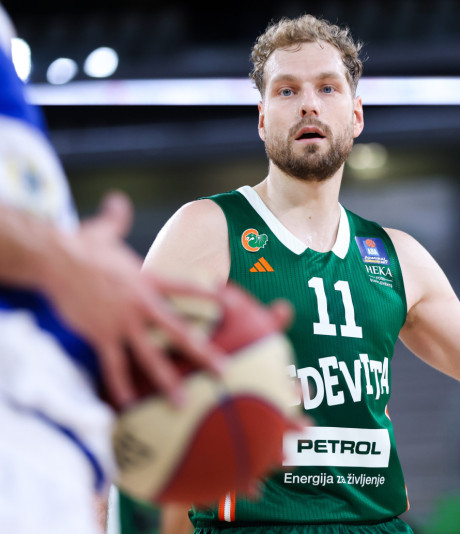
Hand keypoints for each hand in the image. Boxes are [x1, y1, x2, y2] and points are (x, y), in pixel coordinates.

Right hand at [42, 191, 226, 406]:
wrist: (54, 259)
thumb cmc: (80, 247)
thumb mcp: (103, 231)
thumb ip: (116, 219)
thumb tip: (118, 200)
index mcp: (148, 280)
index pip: (186, 288)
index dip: (208, 296)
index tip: (232, 304)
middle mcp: (141, 303)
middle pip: (178, 330)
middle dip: (202, 351)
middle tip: (223, 370)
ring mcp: (122, 322)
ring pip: (149, 355)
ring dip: (166, 379)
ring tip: (182, 400)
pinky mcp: (100, 334)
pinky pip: (113, 364)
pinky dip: (121, 384)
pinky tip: (130, 403)